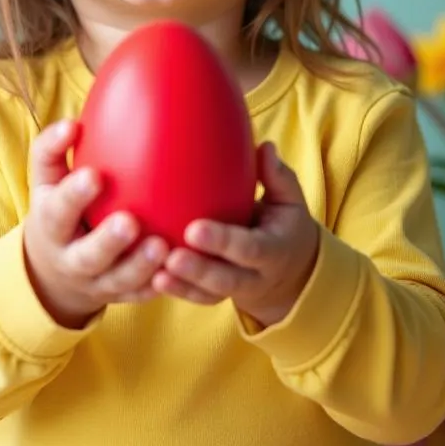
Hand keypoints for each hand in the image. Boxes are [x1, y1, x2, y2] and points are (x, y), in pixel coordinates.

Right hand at [23, 119, 169, 328]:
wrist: (54, 268)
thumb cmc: (58, 207)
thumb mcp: (46, 180)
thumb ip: (52, 149)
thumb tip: (72, 124)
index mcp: (51, 225)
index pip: (58, 210)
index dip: (74, 195)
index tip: (94, 176)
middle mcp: (71, 259)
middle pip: (88, 255)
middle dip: (108, 241)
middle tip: (130, 221)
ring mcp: (97, 282)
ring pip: (119, 280)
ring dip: (140, 266)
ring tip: (163, 246)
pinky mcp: (120, 295)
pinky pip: (140, 294)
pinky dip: (159, 285)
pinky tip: (180, 269)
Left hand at [153, 142, 319, 328]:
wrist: (291, 270)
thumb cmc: (283, 224)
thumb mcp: (289, 201)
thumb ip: (277, 177)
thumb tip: (265, 147)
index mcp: (275, 250)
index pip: (251, 248)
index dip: (224, 241)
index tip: (194, 228)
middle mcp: (257, 276)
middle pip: (228, 279)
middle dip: (199, 269)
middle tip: (171, 257)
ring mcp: (238, 290)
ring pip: (210, 294)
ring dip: (183, 285)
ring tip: (156, 273)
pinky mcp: (219, 296)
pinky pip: (198, 299)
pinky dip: (178, 291)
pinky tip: (153, 279)